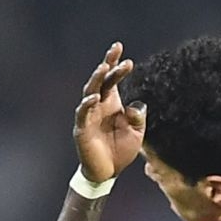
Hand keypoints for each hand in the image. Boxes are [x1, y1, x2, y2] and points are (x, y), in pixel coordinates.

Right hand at [75, 43, 145, 184]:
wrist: (108, 173)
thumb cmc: (121, 150)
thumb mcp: (137, 133)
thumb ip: (139, 118)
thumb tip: (137, 105)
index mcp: (111, 102)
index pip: (111, 78)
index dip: (115, 63)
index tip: (120, 47)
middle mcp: (98, 105)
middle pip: (100, 80)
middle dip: (107, 66)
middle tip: (116, 53)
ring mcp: (88, 115)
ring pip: (89, 92)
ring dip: (96, 80)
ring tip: (104, 67)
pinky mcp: (82, 129)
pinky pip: (82, 114)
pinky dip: (87, 105)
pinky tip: (94, 98)